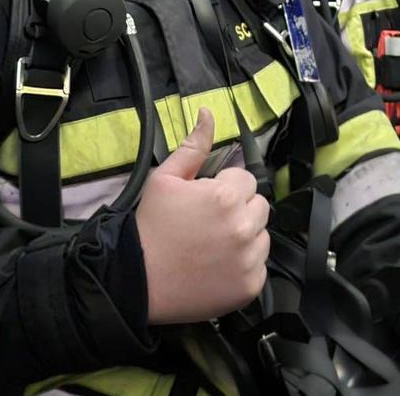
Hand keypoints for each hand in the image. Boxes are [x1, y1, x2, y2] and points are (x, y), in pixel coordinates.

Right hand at [136, 107, 269, 324]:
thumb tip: (208, 113)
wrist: (137, 280)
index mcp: (225, 196)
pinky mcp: (250, 285)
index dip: (225, 186)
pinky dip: (243, 264)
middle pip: (259, 205)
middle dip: (238, 208)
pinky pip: (259, 265)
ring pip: (262, 235)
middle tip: (209, 221)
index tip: (205, 200)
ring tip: (213, 243)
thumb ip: (194, 145)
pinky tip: (217, 264)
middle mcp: (243, 227)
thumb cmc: (151, 225)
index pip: (245, 179)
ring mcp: (249, 259)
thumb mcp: (166, 178)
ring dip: (244, 235)